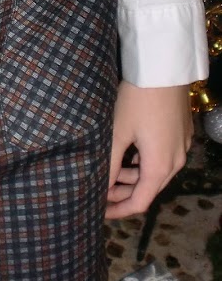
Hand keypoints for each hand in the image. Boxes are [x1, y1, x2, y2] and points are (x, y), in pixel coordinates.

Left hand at [105, 80, 193, 218]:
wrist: (163, 69)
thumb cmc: (136, 100)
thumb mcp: (118, 132)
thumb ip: (110, 163)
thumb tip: (100, 188)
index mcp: (160, 166)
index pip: (140, 202)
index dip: (119, 210)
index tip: (98, 211)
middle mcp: (176, 161)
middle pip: (149, 188)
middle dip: (124, 194)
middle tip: (99, 191)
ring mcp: (182, 146)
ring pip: (156, 172)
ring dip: (133, 176)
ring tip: (109, 171)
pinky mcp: (181, 132)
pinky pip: (162, 157)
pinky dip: (143, 162)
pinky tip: (127, 152)